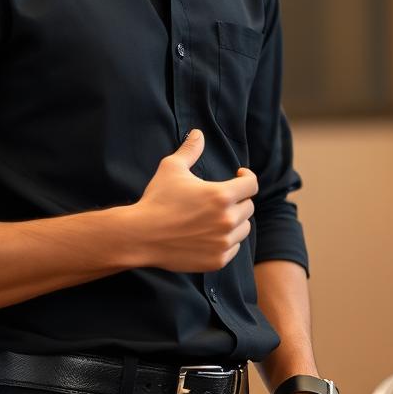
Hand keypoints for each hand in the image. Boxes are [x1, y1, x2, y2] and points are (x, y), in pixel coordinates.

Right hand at [130, 130, 257, 271]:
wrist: (140, 235)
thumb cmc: (157, 199)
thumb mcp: (172, 168)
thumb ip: (190, 150)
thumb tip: (198, 133)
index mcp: (221, 195)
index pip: (251, 184)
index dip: (246, 176)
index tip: (238, 174)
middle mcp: (227, 220)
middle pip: (248, 206)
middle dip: (238, 199)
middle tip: (221, 198)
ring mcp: (223, 243)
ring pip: (243, 228)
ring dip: (235, 221)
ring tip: (216, 216)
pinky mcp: (217, 261)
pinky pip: (234, 248)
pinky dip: (227, 241)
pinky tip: (211, 234)